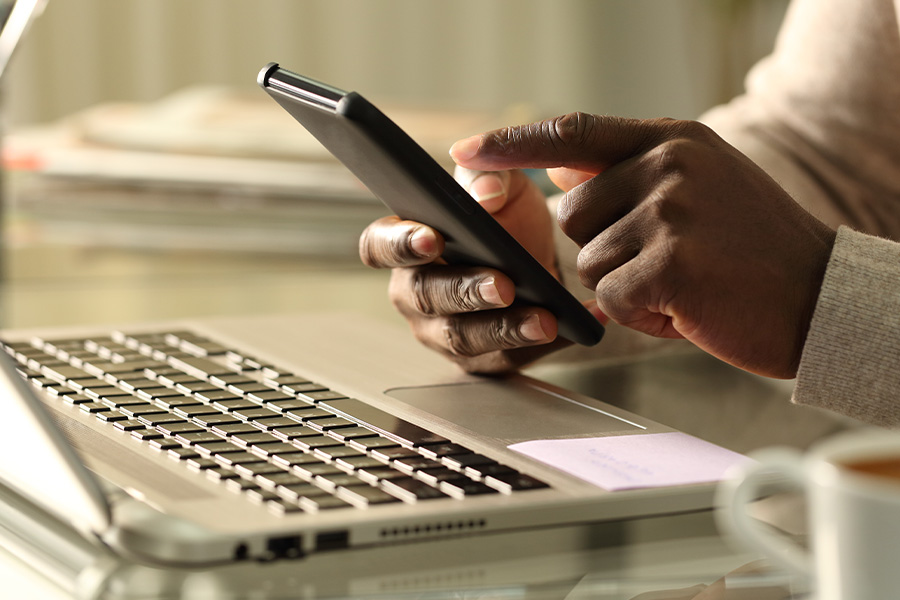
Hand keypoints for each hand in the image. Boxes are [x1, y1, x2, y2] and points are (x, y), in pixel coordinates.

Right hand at [358, 168, 598, 373]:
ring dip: (503, 328)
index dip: (399, 244)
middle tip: (503, 284)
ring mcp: (442, 332)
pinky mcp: (481, 360)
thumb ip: (490, 174)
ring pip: (462, 337)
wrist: (541, 257)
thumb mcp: (502, 185)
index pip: (378, 245)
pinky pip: (505, 358)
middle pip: (425, 296)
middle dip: (465, 291)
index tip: (432, 237)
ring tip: (544, 318)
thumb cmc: (506, 219)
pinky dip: (541, 345)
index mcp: (405, 242)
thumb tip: (485, 192)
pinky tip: (570, 328)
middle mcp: (414, 292)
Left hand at [451, 113, 835, 377]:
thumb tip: (560, 171)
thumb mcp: (701, 186)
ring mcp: (671, 210)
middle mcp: (668, 164)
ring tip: (684, 282)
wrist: (821, 296)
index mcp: (671, 139)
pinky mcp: (671, 262)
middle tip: (666, 260)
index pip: (573, 131)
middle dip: (604, 250)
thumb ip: (630, 174)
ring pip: (588, 262)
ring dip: (626, 285)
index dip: (513, 143)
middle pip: (571, 216)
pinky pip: (612, 299)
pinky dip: (641, 315)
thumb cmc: (753, 248)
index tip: (467, 152)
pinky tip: (687, 306)